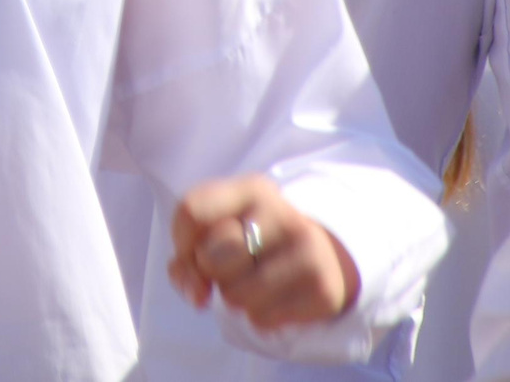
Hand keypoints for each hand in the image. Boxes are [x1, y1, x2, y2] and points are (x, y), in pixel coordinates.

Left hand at [167, 174, 361, 331]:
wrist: (328, 256)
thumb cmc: (259, 243)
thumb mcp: (225, 230)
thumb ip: (189, 257)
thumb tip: (197, 294)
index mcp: (252, 189)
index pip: (191, 211)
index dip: (181, 243)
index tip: (194, 253)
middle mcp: (281, 213)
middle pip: (210, 257)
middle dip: (212, 273)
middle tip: (234, 267)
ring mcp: (306, 251)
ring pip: (233, 296)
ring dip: (237, 299)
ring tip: (258, 282)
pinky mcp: (321, 290)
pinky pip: (261, 319)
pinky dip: (261, 317)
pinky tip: (278, 298)